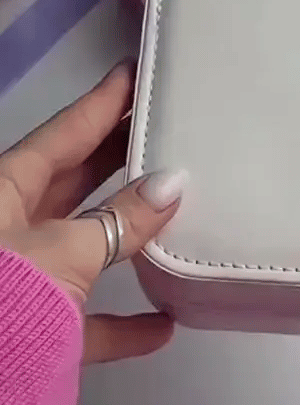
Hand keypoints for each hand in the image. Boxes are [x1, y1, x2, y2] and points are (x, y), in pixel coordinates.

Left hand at [0, 61, 187, 364]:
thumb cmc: (7, 294)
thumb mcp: (64, 250)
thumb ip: (120, 219)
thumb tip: (173, 182)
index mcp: (4, 192)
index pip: (63, 134)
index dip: (101, 103)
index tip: (134, 71)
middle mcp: (13, 229)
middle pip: (74, 182)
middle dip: (119, 155)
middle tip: (165, 125)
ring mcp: (25, 280)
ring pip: (86, 246)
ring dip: (129, 236)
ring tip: (179, 207)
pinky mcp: (38, 333)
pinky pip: (88, 321)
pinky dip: (124, 323)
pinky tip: (165, 324)